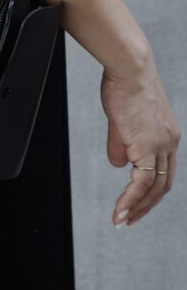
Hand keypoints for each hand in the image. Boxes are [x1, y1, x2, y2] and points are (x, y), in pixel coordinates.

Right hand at [100, 59, 179, 226]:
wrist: (130, 68)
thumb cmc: (124, 85)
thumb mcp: (122, 118)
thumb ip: (121, 143)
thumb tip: (119, 164)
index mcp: (166, 136)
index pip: (163, 172)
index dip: (151, 192)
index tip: (136, 203)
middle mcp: (169, 144)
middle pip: (162, 186)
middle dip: (146, 207)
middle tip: (129, 220)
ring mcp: (160, 146)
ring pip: (153, 188)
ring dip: (136, 208)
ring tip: (121, 220)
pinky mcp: (147, 146)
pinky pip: (141, 182)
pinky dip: (131, 199)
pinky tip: (120, 208)